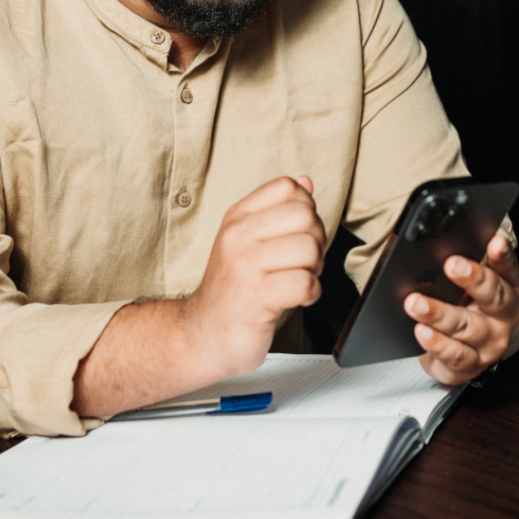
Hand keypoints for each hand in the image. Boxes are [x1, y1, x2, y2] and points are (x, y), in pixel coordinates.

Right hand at [182, 175, 324, 376]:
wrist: (201, 336)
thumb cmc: (232, 289)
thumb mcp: (247, 241)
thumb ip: (277, 210)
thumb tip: (305, 181)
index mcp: (237, 218)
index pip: (287, 187)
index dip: (305, 208)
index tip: (296, 232)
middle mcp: (238, 236)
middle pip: (306, 216)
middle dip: (316, 240)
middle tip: (302, 261)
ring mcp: (245, 266)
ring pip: (310, 248)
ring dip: (315, 269)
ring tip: (297, 279)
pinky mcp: (257, 297)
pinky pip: (306, 283)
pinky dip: (311, 293)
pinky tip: (295, 298)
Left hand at [404, 233, 518, 385]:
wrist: (472, 350)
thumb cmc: (467, 305)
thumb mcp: (469, 281)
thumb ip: (459, 260)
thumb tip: (424, 238)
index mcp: (508, 285)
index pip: (508, 267)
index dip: (502, 255)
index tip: (495, 241)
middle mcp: (505, 314)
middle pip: (494, 295)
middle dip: (473, 279)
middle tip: (451, 264)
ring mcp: (491, 342)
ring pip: (468, 327)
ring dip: (440, 313)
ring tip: (415, 302)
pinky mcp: (473, 365)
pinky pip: (456, 356)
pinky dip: (437, 344)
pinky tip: (422, 331)